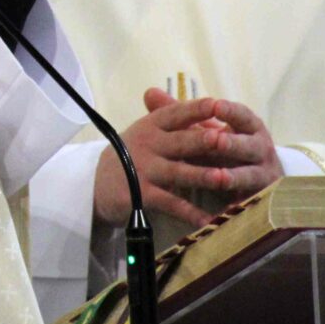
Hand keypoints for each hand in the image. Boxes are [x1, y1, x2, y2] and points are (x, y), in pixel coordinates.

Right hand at [92, 89, 284, 228]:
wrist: (99, 184)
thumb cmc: (135, 155)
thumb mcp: (150, 133)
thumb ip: (178, 125)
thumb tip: (217, 115)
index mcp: (152, 125)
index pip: (176, 114)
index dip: (196, 109)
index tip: (217, 104)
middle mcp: (148, 144)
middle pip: (180, 142)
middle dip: (202, 141)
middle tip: (225, 139)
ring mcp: (143, 170)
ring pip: (178, 173)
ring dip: (201, 176)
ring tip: (223, 179)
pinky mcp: (141, 195)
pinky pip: (169, 203)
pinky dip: (188, 212)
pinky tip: (207, 219)